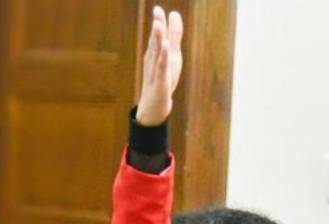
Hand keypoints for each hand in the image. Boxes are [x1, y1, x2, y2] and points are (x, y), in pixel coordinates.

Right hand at [135, 6, 183, 125]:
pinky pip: (162, 69)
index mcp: (157, 54)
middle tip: (156, 11)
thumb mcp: (170, 57)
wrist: (153, 107)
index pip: (158, 35)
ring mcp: (156, 71)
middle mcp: (154, 60)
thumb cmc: (162, 80)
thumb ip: (173, 38)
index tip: (158, 8)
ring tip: (159, 25)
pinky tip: (166, 49)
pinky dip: (163, 59)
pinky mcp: (161, 83)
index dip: (159, 21)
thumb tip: (175, 18)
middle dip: (157, 26)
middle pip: (156, 41)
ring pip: (157, 53)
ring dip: (158, 39)